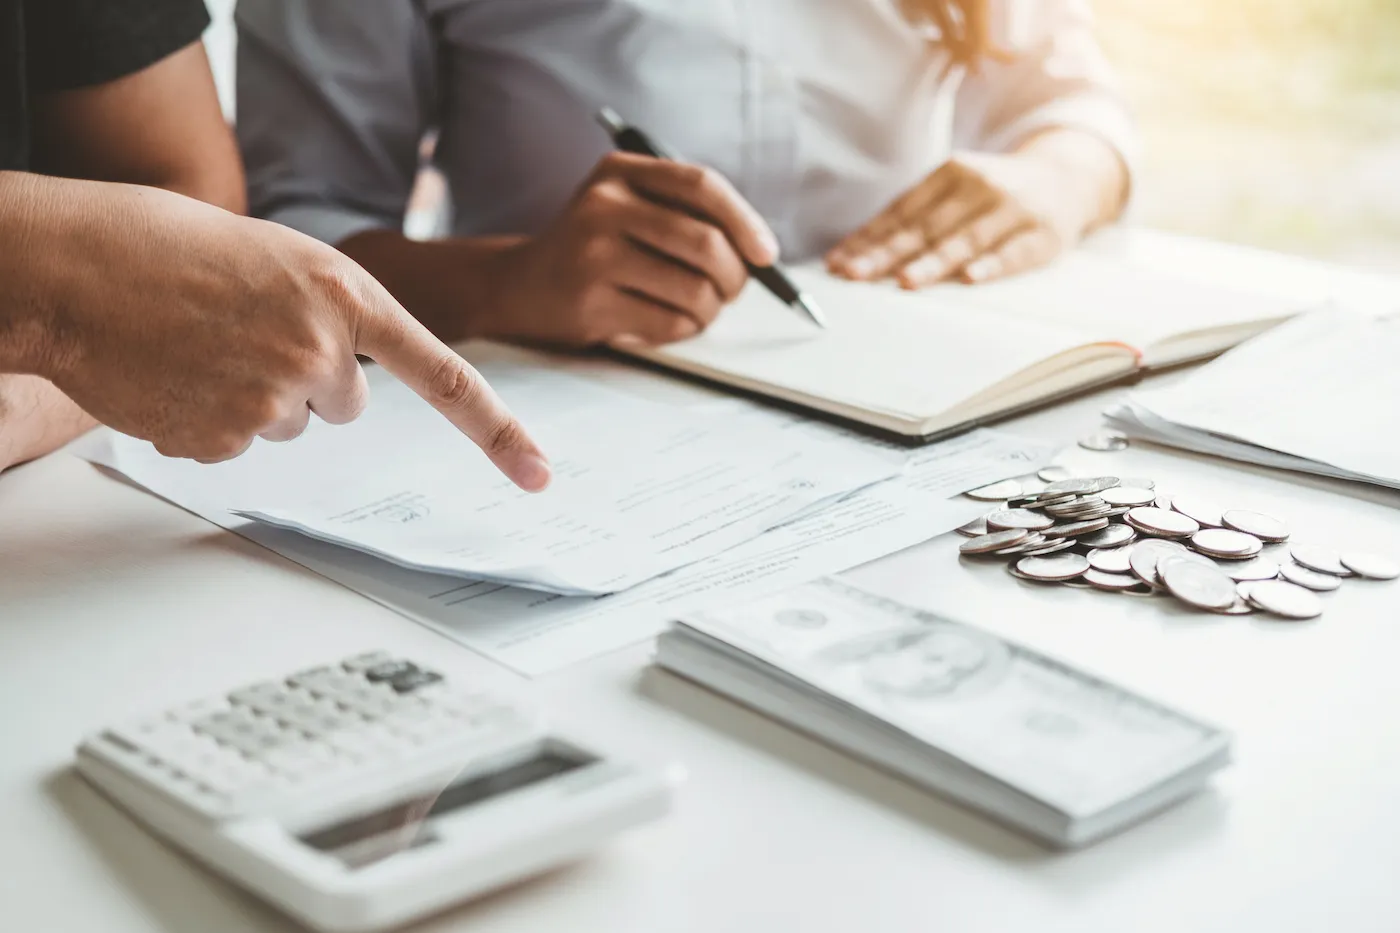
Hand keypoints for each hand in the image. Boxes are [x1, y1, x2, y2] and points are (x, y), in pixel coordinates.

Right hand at [9, 176, 548, 489]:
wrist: (78, 266)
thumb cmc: (176, 248)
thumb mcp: (286, 260)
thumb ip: (338, 314)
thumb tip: (352, 382)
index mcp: (349, 297)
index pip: (446, 378)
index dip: (499, 432)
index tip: (540, 474)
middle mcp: (322, 352)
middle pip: (347, 404)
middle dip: (308, 376)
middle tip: (248, 332)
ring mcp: (272, 401)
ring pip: (290, 424)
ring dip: (257, 394)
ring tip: (201, 343)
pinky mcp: (221, 440)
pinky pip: (237, 444)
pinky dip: (210, 416)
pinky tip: (175, 371)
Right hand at [483, 152, 777, 346]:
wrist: (518, 286)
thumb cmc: (593, 250)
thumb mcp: (627, 209)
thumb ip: (684, 214)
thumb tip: (759, 251)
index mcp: (620, 172)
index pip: (701, 185)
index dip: (744, 221)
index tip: (766, 254)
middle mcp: (604, 205)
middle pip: (705, 243)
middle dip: (734, 277)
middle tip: (732, 292)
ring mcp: (594, 254)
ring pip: (694, 289)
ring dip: (710, 310)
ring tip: (697, 310)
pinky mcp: (591, 302)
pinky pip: (669, 323)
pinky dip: (682, 330)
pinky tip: (664, 322)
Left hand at [826, 135, 1121, 287]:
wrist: (1069, 176)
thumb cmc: (995, 193)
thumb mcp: (956, 190)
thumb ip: (915, 216)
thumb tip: (855, 251)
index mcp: (951, 174)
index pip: (902, 212)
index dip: (869, 238)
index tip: (838, 262)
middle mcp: (978, 187)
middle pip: (926, 227)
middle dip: (886, 253)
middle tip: (855, 274)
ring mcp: (1011, 210)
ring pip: (965, 240)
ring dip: (932, 262)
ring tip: (904, 281)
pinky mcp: (1041, 235)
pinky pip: (1014, 253)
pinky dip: (992, 265)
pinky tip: (970, 278)